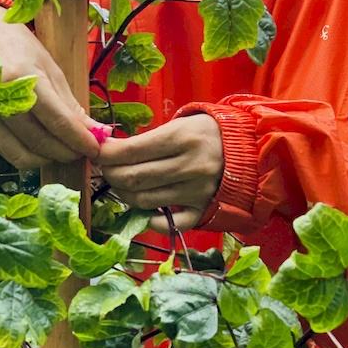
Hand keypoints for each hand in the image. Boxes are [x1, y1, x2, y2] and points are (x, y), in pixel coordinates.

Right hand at [0, 5, 100, 167]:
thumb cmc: (22, 51)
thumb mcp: (53, 72)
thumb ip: (71, 107)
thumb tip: (97, 132)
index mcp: (24, 79)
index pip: (58, 121)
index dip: (80, 140)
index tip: (96, 149)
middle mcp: (2, 98)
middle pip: (40, 142)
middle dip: (67, 153)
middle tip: (82, 152)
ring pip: (23, 154)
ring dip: (49, 159)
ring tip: (64, 150)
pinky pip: (8, 153)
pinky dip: (30, 156)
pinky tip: (43, 148)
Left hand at [97, 114, 223, 231]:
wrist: (250, 149)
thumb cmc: (207, 133)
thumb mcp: (180, 124)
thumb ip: (147, 139)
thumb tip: (109, 151)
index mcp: (183, 138)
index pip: (132, 151)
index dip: (107, 154)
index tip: (97, 153)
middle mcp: (191, 166)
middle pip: (134, 178)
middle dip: (111, 174)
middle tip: (107, 169)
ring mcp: (198, 191)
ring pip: (144, 201)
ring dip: (126, 194)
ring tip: (124, 184)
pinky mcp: (204, 209)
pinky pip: (171, 223)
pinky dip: (153, 221)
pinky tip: (147, 212)